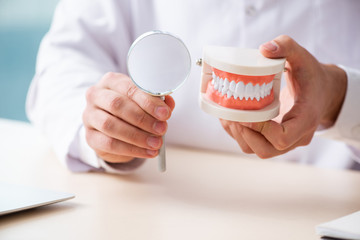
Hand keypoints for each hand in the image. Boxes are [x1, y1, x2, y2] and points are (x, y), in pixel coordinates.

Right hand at [83, 72, 174, 162]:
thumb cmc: (131, 109)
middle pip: (117, 105)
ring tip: (156, 143)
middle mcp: (96, 95)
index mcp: (111, 81)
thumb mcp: (144, 101)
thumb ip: (157, 101)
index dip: (148, 101)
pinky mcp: (90, 136)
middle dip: (143, 119)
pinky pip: (109, 144)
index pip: (129, 88)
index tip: (165, 113)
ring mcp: (89, 116)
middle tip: (162, 129)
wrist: (112, 128)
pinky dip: (131, 149)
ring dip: (137, 136)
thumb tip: (168, 103)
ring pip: (110, 125)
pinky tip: (147, 152)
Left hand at [220, 35, 346, 157]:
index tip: (246, 113)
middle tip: (232, 115)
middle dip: (245, 135)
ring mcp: (286, 141)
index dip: (260, 130)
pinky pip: (256, 145)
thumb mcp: (303, 56)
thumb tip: (264, 49)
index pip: (282, 138)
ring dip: (239, 136)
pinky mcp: (276, 139)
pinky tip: (232, 117)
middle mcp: (297, 136)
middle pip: (266, 150)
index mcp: (305, 119)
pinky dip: (240, 135)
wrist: (322, 91)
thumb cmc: (311, 75)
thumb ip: (286, 46)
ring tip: (228, 116)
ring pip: (258, 150)